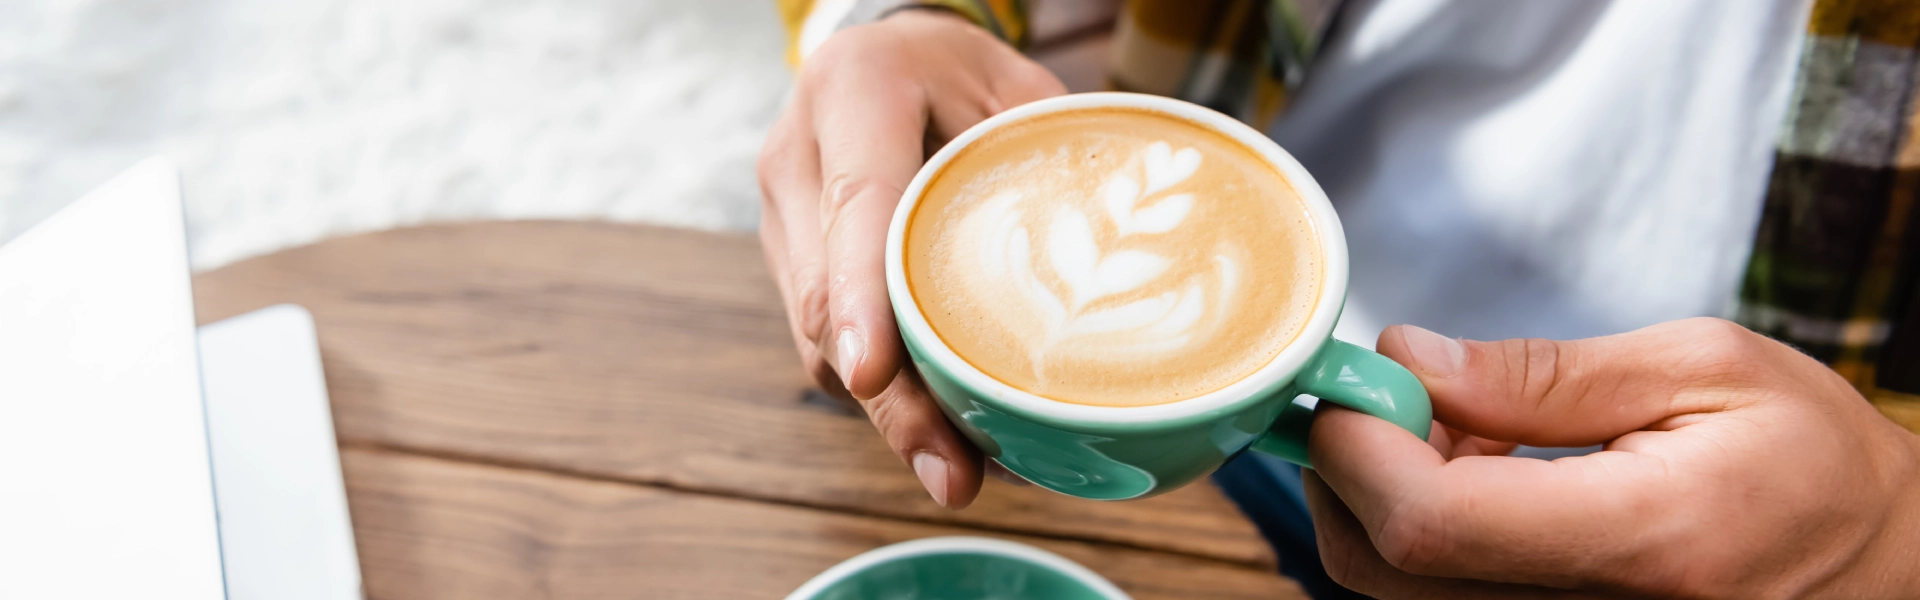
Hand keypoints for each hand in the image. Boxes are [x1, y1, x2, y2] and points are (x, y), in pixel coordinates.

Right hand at [756, 10, 1064, 507]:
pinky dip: (883, 389)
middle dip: (890, 400)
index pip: (855, 204)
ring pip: (820, 338)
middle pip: (830, 301)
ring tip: (960, 467)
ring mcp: (782, 216)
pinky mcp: (790, 261)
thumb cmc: (961, 70)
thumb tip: (1127, 264)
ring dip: (888, 410)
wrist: (884, 55)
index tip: (872, 372)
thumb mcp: (1018, 87)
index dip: (864, 296)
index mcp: (854, 91)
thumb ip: (1049, 161)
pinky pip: (827, 342)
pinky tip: (940, 422)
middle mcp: (797, 157)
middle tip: (953, 473)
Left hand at [1306, 318, 1919, 597]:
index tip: (1356, 379)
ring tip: (1468, 439)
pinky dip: (1427, 544)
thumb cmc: (1811, 458)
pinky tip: (1485, 489)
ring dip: (1387, 505)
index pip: (1428, 523)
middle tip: (1405, 396)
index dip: (1359, 446)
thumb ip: (1541, 374)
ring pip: (1397, 597)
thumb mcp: (1701, 368)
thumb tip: (1409, 360)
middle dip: (1354, 470)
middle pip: (1385, 572)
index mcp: (1647, 541)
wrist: (1885, 557)